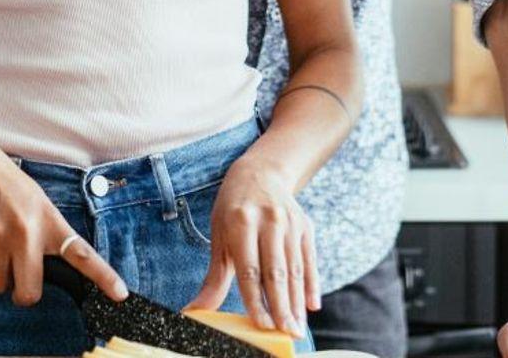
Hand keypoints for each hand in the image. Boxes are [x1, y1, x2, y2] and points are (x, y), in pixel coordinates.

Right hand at [0, 120, 129, 305]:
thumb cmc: (3, 180)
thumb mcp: (34, 200)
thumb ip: (44, 231)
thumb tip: (42, 265)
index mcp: (50, 220)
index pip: (82, 254)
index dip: (104, 277)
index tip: (121, 295)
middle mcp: (28, 233)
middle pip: (29, 292)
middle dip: (22, 294)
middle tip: (17, 283)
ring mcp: (0, 238)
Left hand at [184, 155, 316, 338]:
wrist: (261, 173)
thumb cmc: (233, 210)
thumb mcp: (219, 237)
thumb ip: (214, 277)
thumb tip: (196, 310)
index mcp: (241, 222)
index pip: (250, 270)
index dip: (256, 299)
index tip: (261, 325)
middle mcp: (269, 221)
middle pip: (276, 272)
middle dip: (281, 306)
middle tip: (286, 333)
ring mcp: (290, 223)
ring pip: (295, 269)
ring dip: (297, 302)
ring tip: (296, 328)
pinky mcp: (306, 226)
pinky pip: (310, 260)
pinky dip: (311, 285)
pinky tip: (311, 306)